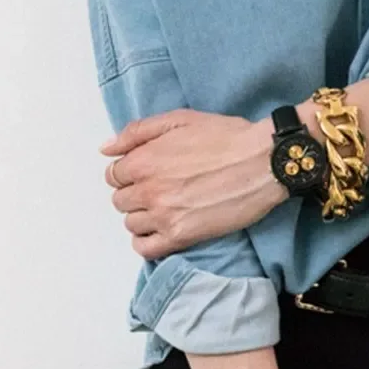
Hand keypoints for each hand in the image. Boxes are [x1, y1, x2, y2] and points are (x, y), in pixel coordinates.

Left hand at [99, 110, 288, 258]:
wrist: (262, 162)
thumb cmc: (226, 136)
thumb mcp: (181, 120)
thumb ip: (138, 132)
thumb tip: (106, 148)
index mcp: (145, 160)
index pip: (113, 174)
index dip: (128, 170)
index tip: (145, 169)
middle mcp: (149, 190)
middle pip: (120, 200)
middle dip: (135, 191)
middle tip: (159, 185)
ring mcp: (163, 216)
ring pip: (131, 223)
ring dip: (143, 214)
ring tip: (166, 204)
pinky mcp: (180, 237)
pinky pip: (144, 248)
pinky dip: (147, 240)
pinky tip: (163, 227)